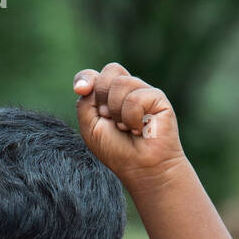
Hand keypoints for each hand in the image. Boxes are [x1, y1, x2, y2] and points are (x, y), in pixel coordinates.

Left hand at [73, 63, 184, 184]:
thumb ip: (84, 103)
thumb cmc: (116, 151)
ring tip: (127, 128)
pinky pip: (135, 97)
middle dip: (103, 98)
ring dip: (117, 112)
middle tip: (110, 120)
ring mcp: (143, 92)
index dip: (85, 79)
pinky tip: (140, 129)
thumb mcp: (90, 128)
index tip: (81, 90)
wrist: (140, 167)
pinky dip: (132, 118)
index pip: (95, 75)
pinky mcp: (157, 97)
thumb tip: (85, 85)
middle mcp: (127, 90)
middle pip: (110, 71)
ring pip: (121, 83)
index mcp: (109, 96)